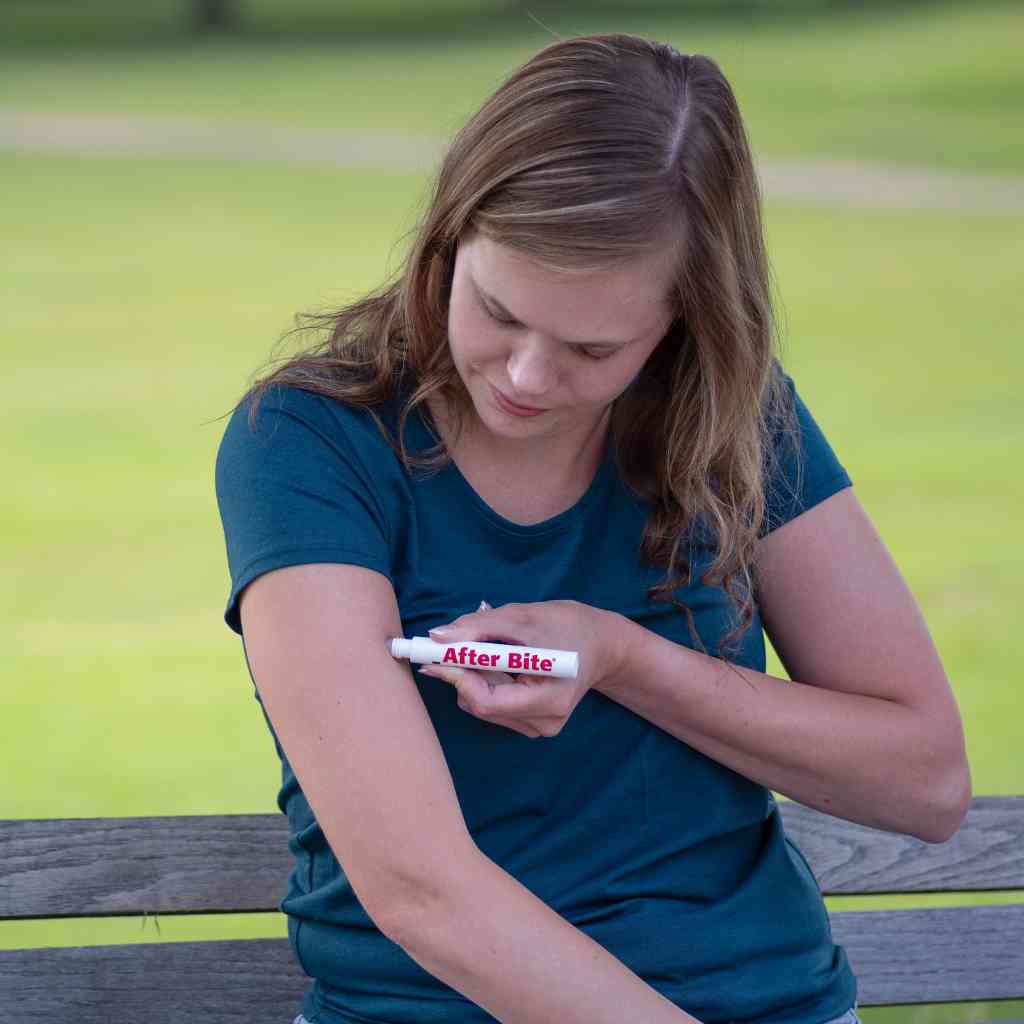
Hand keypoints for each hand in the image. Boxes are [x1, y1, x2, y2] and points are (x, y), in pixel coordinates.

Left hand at [418, 599, 624, 737]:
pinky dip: (488, 683)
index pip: (487, 701)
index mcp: (550, 699)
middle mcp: (545, 722)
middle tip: (462, 641)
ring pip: (482, 707)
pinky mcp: (532, 724)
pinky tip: (505, 665)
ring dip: (476, 676)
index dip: (457, 676)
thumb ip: (480, 626)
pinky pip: (493, 707)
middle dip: (465, 672)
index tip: (436, 653)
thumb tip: (437, 637)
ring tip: (498, 648)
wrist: (600, 643)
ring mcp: (539, 727)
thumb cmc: (567, 626)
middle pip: (481, 705)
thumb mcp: (523, 617)